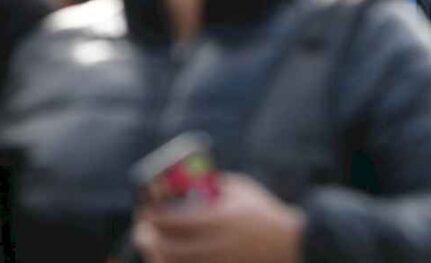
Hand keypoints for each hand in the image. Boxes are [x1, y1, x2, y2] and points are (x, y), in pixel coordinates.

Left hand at [134, 173, 303, 262]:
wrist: (288, 243)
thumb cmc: (263, 211)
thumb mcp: (241, 189)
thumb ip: (216, 184)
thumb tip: (190, 177)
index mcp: (219, 218)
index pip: (174, 219)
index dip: (153, 215)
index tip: (144, 209)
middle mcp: (214, 243)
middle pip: (168, 245)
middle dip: (148, 237)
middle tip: (142, 229)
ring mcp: (216, 261)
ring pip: (174, 262)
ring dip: (157, 254)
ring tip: (151, 245)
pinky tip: (167, 259)